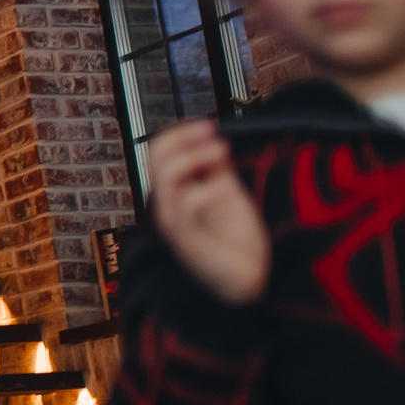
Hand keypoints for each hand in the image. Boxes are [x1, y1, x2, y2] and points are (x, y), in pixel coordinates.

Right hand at [147, 117, 270, 303]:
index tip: (207, 124)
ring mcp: (173, 222)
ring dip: (196, 157)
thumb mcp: (227, 194)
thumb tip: (214, 138)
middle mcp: (167, 205)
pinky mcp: (186, 240)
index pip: (159, 153)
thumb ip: (216, 170)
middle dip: (184, 139)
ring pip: (167, 177)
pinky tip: (231, 190)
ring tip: (223, 152)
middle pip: (157, 159)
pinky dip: (210, 191)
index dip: (180, 134)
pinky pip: (188, 207)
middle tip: (213, 132)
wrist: (248, 281)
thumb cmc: (237, 242)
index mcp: (174, 192)